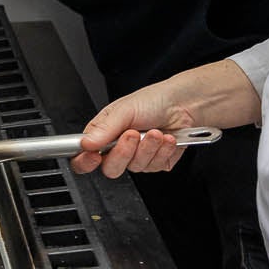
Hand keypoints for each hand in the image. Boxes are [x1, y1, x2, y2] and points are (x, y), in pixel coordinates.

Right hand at [71, 78, 206, 179]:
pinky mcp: (156, 163)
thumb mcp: (125, 110)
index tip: (94, 156)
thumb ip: (104, 128)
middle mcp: (119, 148)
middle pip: (110, 168)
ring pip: (135, 167)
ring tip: (155, 131)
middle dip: (124, 152)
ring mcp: (138, 157)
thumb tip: (85, 143)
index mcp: (103, 134)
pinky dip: (162, 151)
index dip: (85, 161)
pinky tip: (166, 138)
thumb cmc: (153, 100)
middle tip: (133, 134)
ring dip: (148, 147)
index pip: (84, 156)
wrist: (184, 104)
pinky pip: (154, 166)